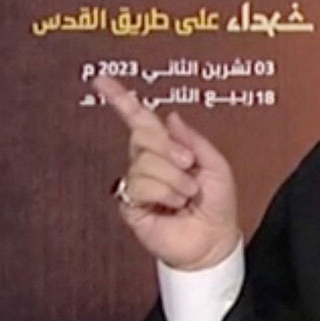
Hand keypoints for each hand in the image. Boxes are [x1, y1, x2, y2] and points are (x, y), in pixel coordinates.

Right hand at [93, 74, 240, 270]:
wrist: (214, 239)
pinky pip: (140, 184)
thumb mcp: (215, 164)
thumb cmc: (217, 204)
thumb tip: (169, 116)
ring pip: (145, 161)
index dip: (121, 99)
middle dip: (170, 148)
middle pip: (143, 134)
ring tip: (187, 195)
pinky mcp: (131, 203)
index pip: (140, 120)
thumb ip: (192, 139)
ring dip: (175, 178)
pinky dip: (165, 192)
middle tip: (189, 165)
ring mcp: (138, 182)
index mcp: (167, 149)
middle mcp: (148, 162)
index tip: (102, 80)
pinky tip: (174, 205)